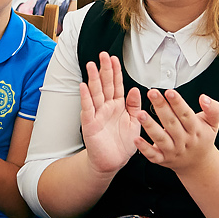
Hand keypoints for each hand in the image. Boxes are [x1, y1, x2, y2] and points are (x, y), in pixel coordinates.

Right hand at [79, 53, 140, 176]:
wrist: (113, 162)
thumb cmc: (123, 144)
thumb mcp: (135, 122)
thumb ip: (134, 106)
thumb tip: (135, 89)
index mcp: (118, 106)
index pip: (116, 84)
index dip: (115, 72)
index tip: (114, 58)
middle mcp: (106, 107)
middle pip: (105, 85)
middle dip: (104, 69)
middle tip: (103, 55)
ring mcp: (97, 114)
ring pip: (95, 93)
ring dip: (93, 79)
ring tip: (92, 65)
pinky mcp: (90, 124)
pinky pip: (87, 108)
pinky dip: (85, 97)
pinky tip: (83, 86)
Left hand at [134, 89, 218, 175]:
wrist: (198, 163)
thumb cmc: (202, 138)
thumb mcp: (213, 123)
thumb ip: (213, 109)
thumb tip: (204, 98)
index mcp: (195, 130)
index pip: (186, 115)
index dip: (178, 103)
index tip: (169, 92)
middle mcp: (183, 140)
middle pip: (172, 123)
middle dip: (161, 107)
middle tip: (152, 94)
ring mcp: (172, 151)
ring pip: (161, 139)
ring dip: (150, 126)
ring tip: (141, 114)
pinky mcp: (162, 159)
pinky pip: (153, 155)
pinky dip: (144, 148)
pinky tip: (136, 139)